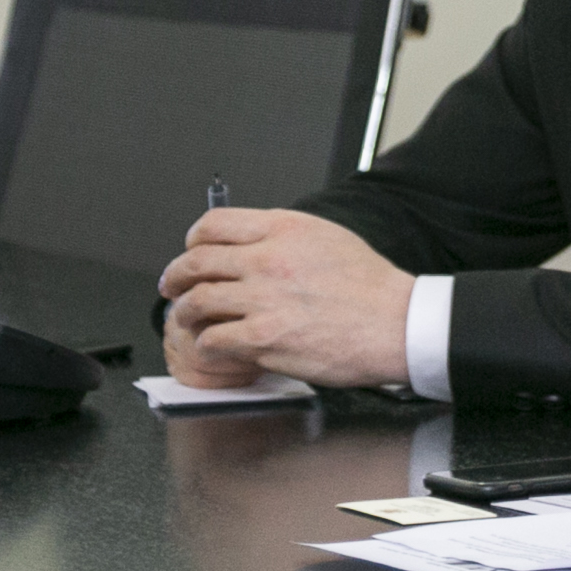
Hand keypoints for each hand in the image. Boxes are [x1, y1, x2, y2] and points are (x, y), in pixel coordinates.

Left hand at [156, 209, 412, 388]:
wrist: (397, 324)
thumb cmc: (372, 288)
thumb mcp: (329, 239)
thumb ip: (286, 238)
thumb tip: (253, 246)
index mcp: (284, 229)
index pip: (214, 224)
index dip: (192, 240)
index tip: (192, 251)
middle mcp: (268, 259)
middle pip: (196, 262)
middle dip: (176, 277)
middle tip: (173, 287)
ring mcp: (262, 299)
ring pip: (196, 302)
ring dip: (185, 313)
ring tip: (188, 319)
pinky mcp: (262, 338)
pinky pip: (212, 339)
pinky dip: (206, 344)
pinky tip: (216, 346)